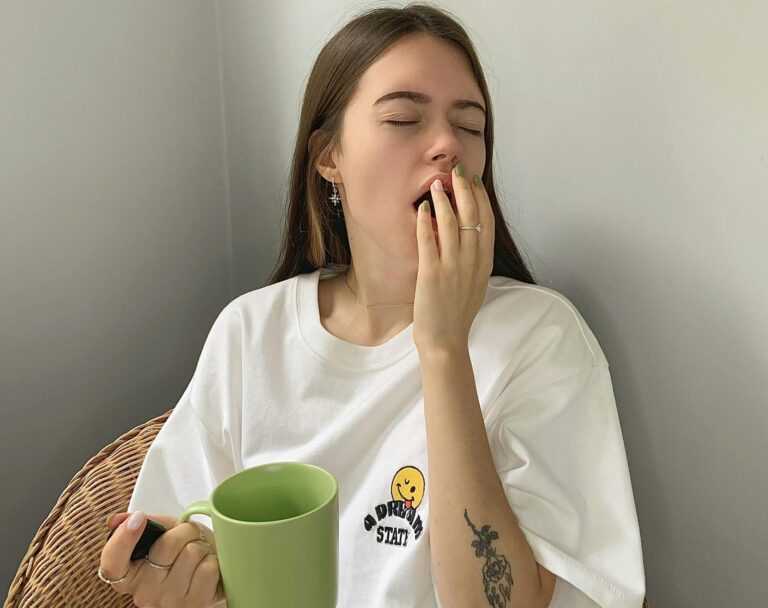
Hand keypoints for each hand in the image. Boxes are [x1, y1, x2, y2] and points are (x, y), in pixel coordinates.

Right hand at [100, 512, 225, 607]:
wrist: (216, 568)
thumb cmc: (187, 549)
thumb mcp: (166, 532)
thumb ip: (146, 523)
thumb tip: (117, 520)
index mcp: (129, 575)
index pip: (112, 563)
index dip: (123, 539)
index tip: (138, 519)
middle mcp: (144, 593)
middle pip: (167, 545)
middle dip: (185, 531)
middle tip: (188, 537)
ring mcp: (169, 602)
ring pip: (191, 553)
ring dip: (202, 545)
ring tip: (199, 553)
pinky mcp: (195, 605)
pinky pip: (208, 568)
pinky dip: (213, 560)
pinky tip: (207, 566)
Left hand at [413, 166, 494, 353]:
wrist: (446, 340)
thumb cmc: (458, 312)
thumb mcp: (476, 282)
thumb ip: (474, 258)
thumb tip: (468, 234)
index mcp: (485, 262)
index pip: (487, 220)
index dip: (481, 196)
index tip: (474, 180)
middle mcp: (472, 260)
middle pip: (472, 214)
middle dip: (464, 188)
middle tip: (456, 171)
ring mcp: (453, 266)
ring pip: (450, 222)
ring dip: (444, 198)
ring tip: (436, 183)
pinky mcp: (432, 273)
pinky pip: (428, 239)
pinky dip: (425, 221)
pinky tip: (422, 208)